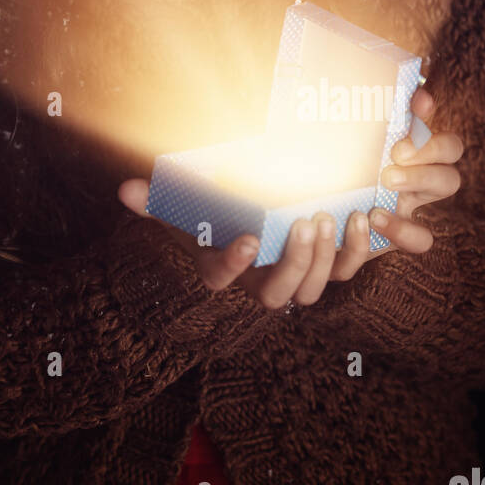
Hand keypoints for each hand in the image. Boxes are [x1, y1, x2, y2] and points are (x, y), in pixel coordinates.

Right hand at [117, 89, 462, 309]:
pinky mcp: (324, 266)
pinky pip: (346, 272)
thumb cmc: (212, 215)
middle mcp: (258, 284)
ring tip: (329, 217)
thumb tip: (124, 190)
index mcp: (221, 271)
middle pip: (279, 294)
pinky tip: (360, 218)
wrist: (245, 220)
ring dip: (325, 259)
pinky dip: (356, 251)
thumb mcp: (181, 206)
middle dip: (295, 262)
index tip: (249, 238)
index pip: (222, 279)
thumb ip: (155, 200)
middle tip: (305, 221)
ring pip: (314, 291)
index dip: (236, 264)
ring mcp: (295, 279)